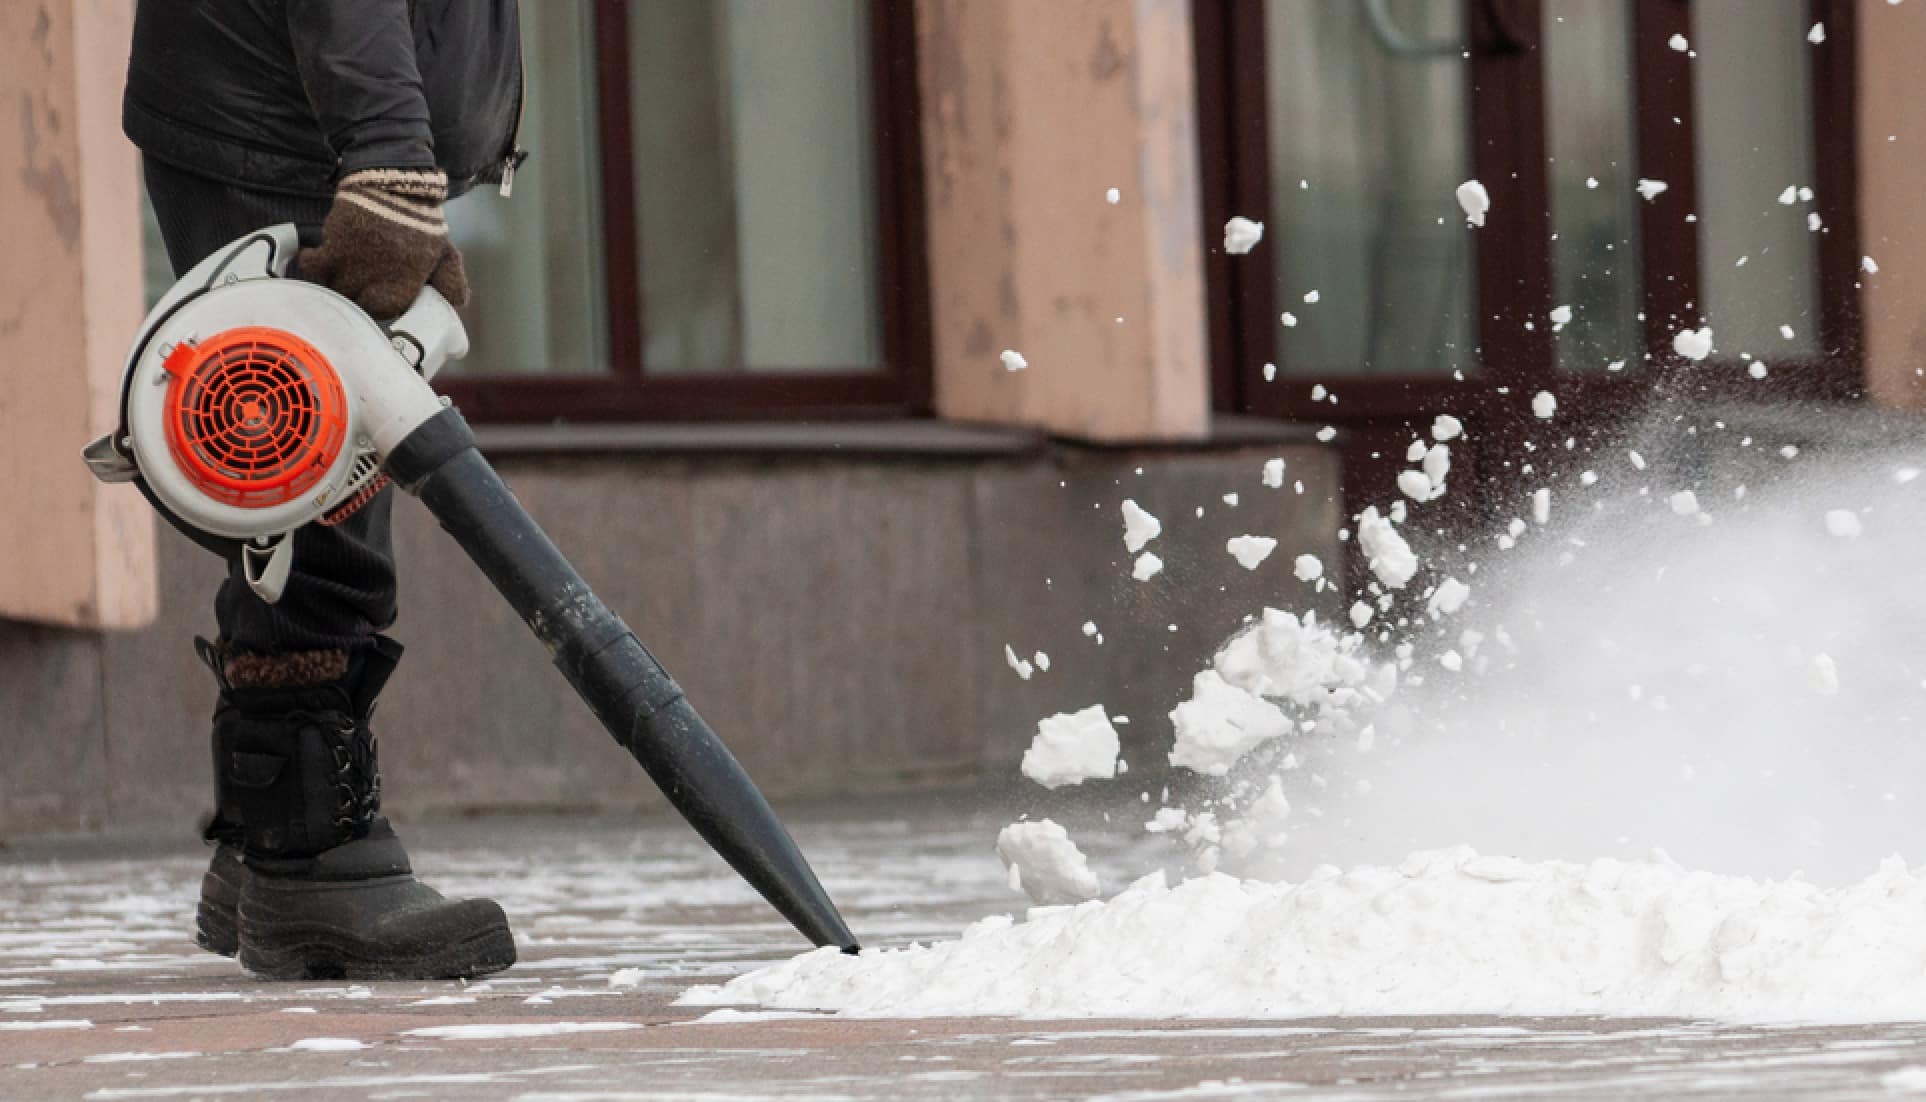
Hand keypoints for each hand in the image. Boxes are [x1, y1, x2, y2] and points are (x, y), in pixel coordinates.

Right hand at [297, 168, 469, 319]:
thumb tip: (457, 304)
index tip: (372, 296)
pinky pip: (313, 264)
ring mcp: (355, 262)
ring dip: (331, 280)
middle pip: (355, 302)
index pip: (385, 311)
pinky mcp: (334, 243)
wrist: (396, 182)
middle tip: (352, 282)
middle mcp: (379, 279)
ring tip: (336, 269)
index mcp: (407, 283)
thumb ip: (450, 281)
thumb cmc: (421, 219)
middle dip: (353, 294)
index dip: (377, 305)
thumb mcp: (445, 252)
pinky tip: (315, 255)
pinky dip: (311, 262)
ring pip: (332, 287)